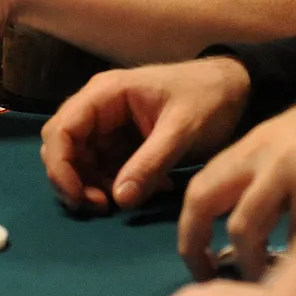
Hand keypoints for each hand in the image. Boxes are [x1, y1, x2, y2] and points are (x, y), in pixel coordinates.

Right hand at [40, 59, 251, 213]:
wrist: (235, 89)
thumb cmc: (208, 98)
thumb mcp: (182, 130)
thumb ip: (150, 162)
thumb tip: (119, 199)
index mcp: (106, 93)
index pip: (62, 129)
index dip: (60, 166)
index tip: (78, 197)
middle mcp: (100, 107)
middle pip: (64, 147)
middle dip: (75, 180)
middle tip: (102, 206)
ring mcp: (110, 125)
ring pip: (82, 161)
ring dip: (96, 186)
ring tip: (129, 201)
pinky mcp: (123, 141)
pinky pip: (105, 167)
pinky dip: (118, 184)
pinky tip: (150, 190)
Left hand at [177, 58, 295, 280]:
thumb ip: (271, 176)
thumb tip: (249, 233)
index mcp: (255, 145)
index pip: (201, 185)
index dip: (190, 227)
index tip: (198, 258)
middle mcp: (264, 154)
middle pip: (204, 200)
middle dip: (194, 244)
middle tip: (207, 274)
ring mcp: (293, 169)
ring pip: (245, 229)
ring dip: (249, 262)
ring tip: (264, 278)